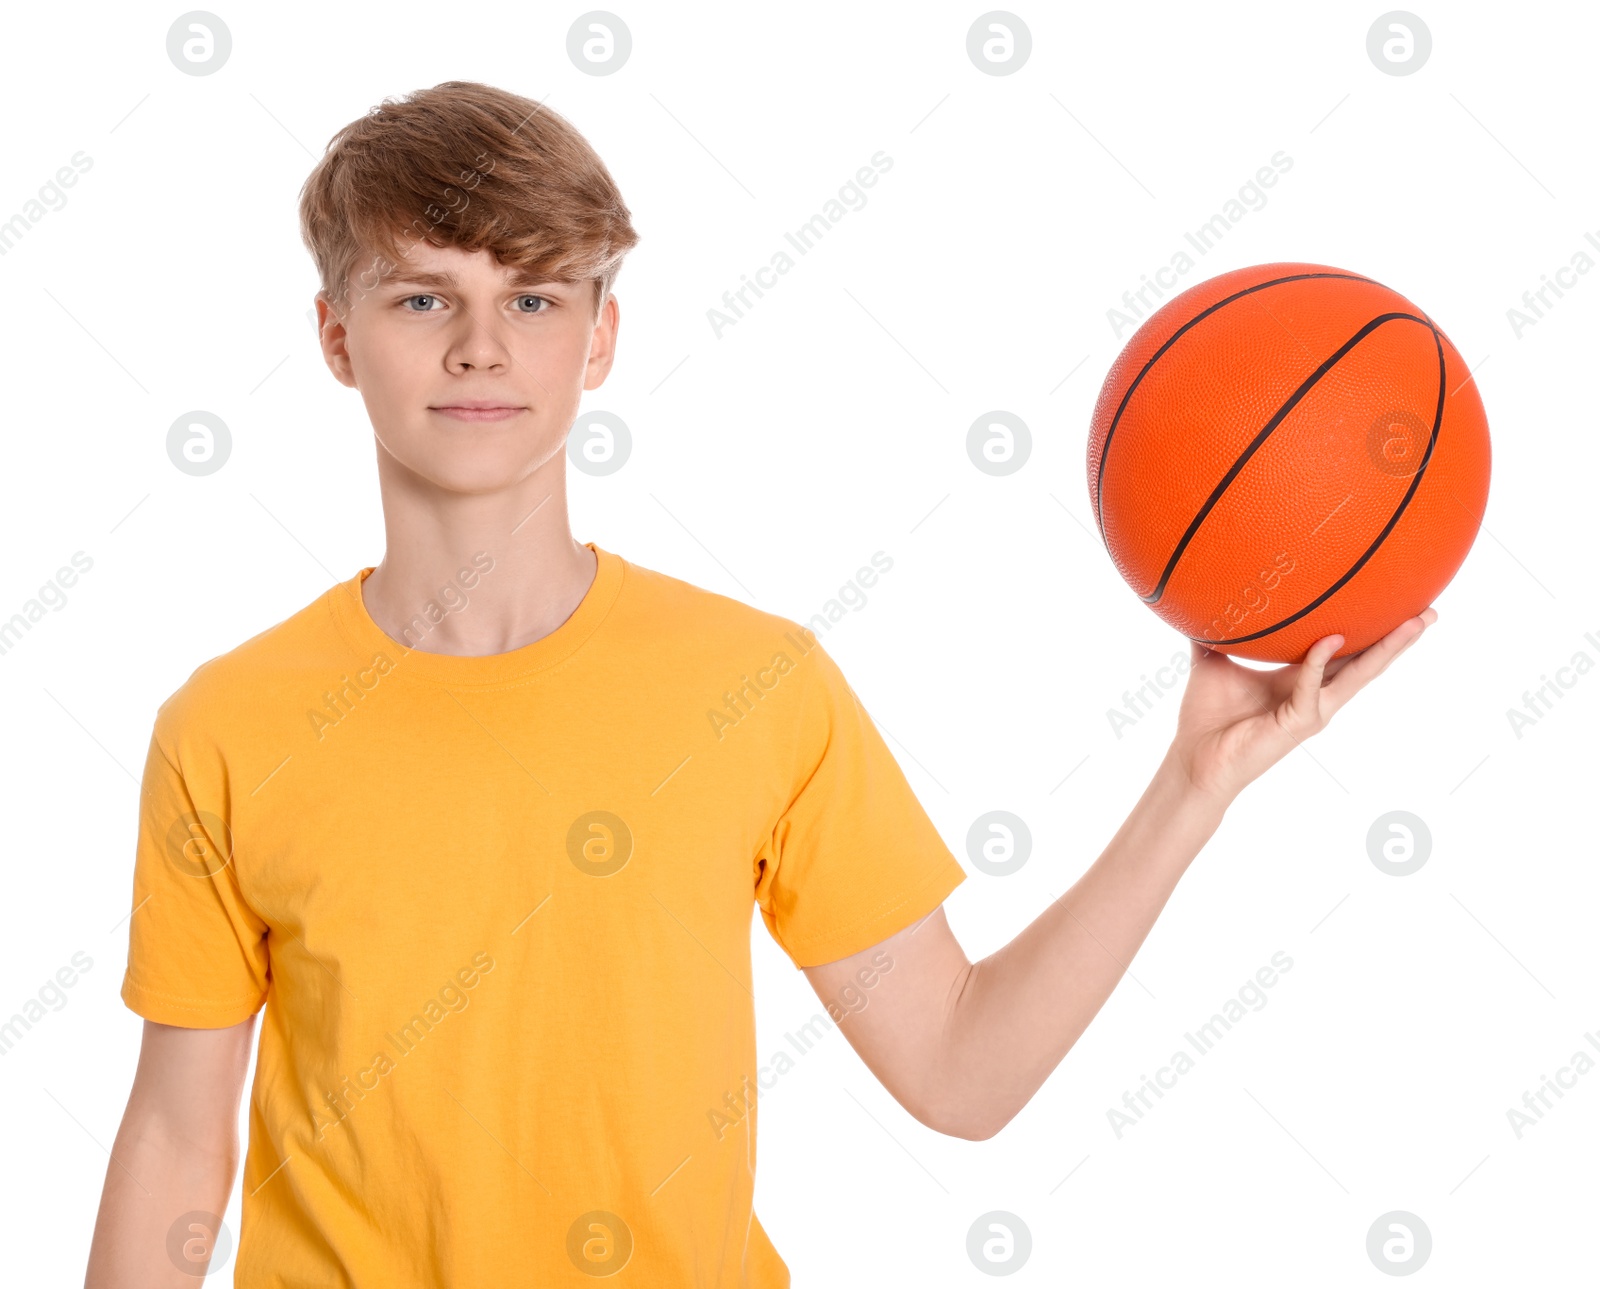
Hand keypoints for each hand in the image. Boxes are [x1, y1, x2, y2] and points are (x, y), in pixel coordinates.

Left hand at [1164, 608, 1437, 803]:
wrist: (1194, 757)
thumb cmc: (1206, 718)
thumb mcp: (1213, 664)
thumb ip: (1217, 634)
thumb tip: (1203, 598)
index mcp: (1299, 680)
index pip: (1344, 651)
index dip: (1368, 630)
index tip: (1393, 600)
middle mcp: (1314, 696)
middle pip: (1367, 662)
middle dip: (1398, 638)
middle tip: (1428, 610)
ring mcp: (1312, 711)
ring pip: (1358, 676)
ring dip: (1386, 649)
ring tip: (1414, 624)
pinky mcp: (1298, 723)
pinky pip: (1312, 688)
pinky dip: (1320, 663)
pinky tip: (1329, 640)